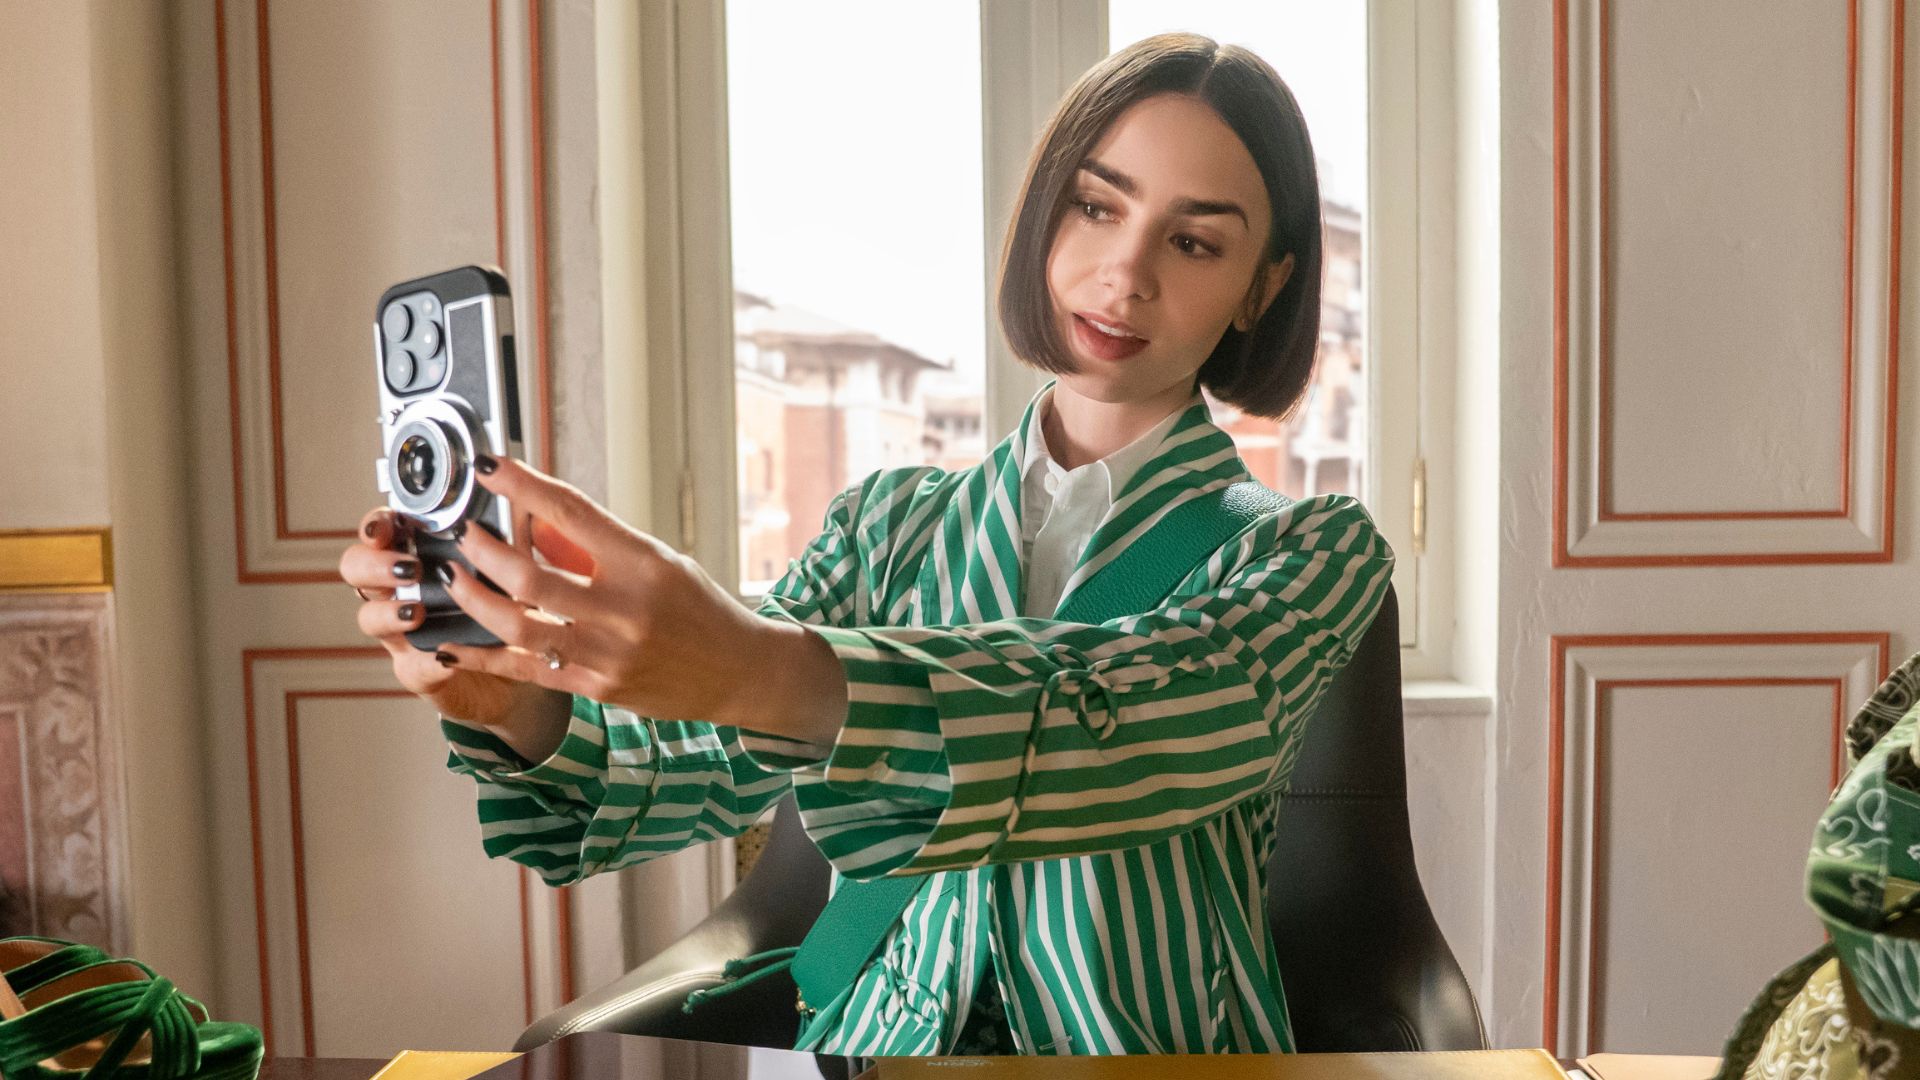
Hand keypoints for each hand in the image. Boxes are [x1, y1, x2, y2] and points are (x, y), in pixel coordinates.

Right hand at [339, 507, 531, 727]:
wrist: (525, 661)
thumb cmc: (511, 600)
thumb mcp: (514, 559)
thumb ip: (509, 528)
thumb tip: (519, 498)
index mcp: (415, 553)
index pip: (380, 529)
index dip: (374, 524)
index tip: (385, 525)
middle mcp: (398, 587)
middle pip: (356, 567)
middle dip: (374, 564)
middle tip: (409, 568)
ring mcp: (402, 629)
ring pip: (368, 617)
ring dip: (388, 612)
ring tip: (416, 610)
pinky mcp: (420, 669)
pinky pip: (413, 666)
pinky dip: (427, 661)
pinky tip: (445, 656)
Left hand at [433, 455, 803, 730]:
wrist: (739, 672)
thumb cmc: (701, 611)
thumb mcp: (659, 562)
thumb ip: (595, 547)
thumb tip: (535, 524)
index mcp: (644, 564)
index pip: (571, 513)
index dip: (523, 486)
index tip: (489, 468)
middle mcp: (625, 608)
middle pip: (529, 574)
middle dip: (482, 550)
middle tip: (463, 534)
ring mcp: (608, 653)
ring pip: (517, 624)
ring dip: (474, 597)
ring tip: (453, 578)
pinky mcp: (597, 687)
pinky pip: (526, 670)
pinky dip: (483, 655)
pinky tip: (452, 644)